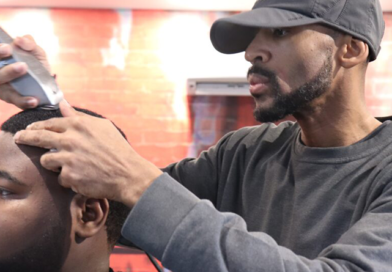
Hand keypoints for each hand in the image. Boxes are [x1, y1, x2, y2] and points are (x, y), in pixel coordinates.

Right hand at [0, 35, 49, 108]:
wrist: (46, 87)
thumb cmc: (35, 65)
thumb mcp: (36, 52)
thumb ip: (29, 44)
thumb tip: (20, 40)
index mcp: (1, 57)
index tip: (8, 48)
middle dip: (1, 58)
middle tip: (18, 59)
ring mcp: (1, 85)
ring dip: (9, 73)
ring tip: (24, 67)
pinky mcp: (10, 98)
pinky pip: (15, 100)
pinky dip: (24, 100)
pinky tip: (34, 100)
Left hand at [14, 101, 162, 207]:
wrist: (128, 174)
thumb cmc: (117, 149)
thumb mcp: (101, 126)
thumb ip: (78, 116)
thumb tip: (62, 103)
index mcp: (79, 125)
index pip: (49, 123)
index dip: (37, 126)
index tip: (29, 129)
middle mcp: (71, 140)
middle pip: (38, 137)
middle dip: (25, 137)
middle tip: (18, 139)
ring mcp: (69, 159)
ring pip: (46, 160)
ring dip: (53, 163)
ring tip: (68, 165)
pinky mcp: (70, 176)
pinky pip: (60, 177)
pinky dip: (68, 178)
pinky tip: (82, 177)